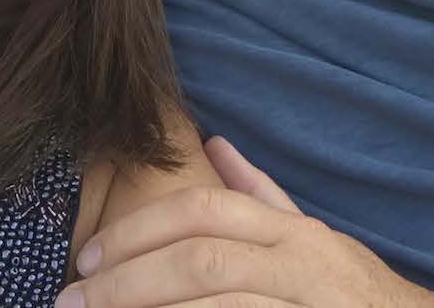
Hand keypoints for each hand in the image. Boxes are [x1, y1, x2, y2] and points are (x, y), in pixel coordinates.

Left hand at [58, 138, 433, 307]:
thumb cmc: (361, 299)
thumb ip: (263, 197)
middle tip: (72, 298)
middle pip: (204, 260)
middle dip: (129, 279)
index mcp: (296, 235)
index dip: (143, 226)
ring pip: (219, 306)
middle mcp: (304, 267)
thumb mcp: (317, 241)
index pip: (208, 210)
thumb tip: (215, 142)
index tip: (90, 253)